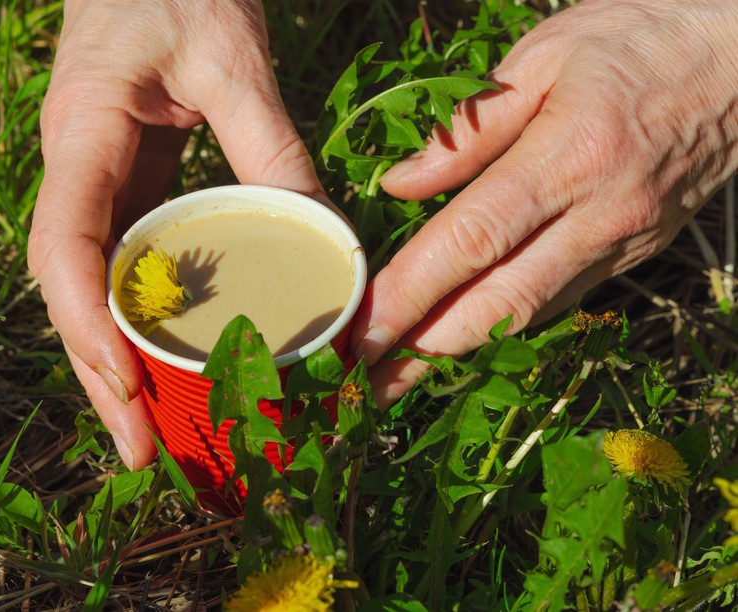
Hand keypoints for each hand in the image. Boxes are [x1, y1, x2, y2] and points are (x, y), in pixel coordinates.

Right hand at [28, 0, 325, 467]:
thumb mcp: (233, 61)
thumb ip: (270, 143)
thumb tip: (317, 234)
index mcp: (85, 136)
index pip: (66, 244)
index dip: (87, 321)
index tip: (123, 383)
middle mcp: (79, 174)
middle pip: (77, 290)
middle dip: (102, 373)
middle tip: (140, 450)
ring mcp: (99, 187)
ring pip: (98, 289)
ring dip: (121, 362)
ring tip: (155, 432)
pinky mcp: (128, 189)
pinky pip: (130, 265)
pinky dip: (147, 321)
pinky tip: (173, 362)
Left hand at [352, 0, 737, 407]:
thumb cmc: (638, 43)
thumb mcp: (544, 56)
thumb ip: (468, 128)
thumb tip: (400, 184)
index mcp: (567, 156)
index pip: (472, 242)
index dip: (413, 294)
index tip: (365, 330)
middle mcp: (596, 215)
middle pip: (501, 303)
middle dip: (429, 350)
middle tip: (373, 383)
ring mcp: (620, 244)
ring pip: (531, 314)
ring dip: (464, 351)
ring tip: (407, 374)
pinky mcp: (632, 255)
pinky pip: (559, 300)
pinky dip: (507, 323)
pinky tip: (469, 335)